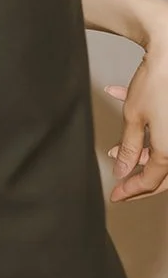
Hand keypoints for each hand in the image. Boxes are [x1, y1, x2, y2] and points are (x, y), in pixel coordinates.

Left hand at [106, 43, 167, 200]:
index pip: (152, 181)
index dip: (131, 190)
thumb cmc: (159, 82)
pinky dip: (148, 126)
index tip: (116, 194)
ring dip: (140, 151)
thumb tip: (123, 171)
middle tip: (120, 184)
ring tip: (114, 148)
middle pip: (163, 173)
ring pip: (163, 151)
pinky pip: (165, 130)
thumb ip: (128, 148)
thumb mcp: (135, 118)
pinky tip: (120, 98)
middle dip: (139, 178)